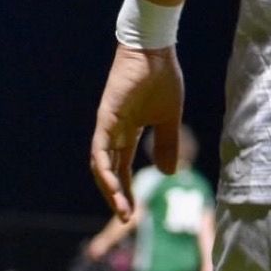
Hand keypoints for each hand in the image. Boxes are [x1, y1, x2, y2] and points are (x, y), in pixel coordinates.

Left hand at [90, 44, 183, 221]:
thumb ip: (169, 145)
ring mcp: (109, 125)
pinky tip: (112, 186)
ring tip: (121, 209)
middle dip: (117, 196)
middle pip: (110, 171)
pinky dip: (105, 169)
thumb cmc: (162, 79)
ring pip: (102, 165)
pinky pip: (101, 149)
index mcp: (130, 132)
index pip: (123, 168)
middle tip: (126, 219)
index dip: (127, 190)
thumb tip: (167, 174)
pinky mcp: (106, 117)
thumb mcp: (170, 119)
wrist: (155, 51)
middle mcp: (115, 131)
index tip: (134, 212)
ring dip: (110, 189)